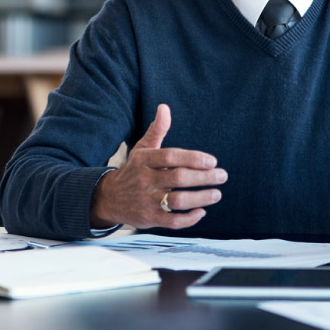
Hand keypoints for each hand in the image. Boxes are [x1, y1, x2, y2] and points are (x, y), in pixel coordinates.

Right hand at [89, 104, 225, 229]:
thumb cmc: (133, 170)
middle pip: (178, 178)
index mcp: (144, 160)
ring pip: (178, 201)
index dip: (194, 159)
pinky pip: (172, 221)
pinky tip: (201, 211)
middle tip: (222, 176)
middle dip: (204, 178)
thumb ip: (157, 130)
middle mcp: (145, 180)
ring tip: (217, 194)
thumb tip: (164, 107)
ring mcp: (146, 200)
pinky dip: (189, 218)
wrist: (108, 197)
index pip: (171, 156)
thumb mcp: (142, 148)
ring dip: (201, 198)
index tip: (212, 161)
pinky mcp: (149, 218)